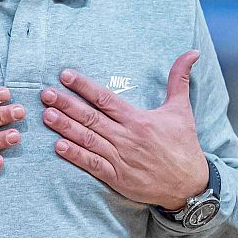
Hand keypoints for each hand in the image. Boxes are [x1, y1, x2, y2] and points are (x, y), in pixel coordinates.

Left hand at [40, 51, 207, 210]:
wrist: (190, 185)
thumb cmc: (183, 146)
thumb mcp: (181, 110)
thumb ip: (179, 80)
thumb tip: (191, 52)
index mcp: (138, 119)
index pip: (105, 99)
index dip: (84, 86)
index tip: (65, 75)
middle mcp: (126, 137)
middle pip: (91, 118)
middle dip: (66, 104)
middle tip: (45, 94)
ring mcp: (120, 158)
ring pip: (87, 140)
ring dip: (65, 127)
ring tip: (46, 115)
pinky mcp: (117, 177)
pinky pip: (92, 164)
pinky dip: (75, 156)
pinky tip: (58, 146)